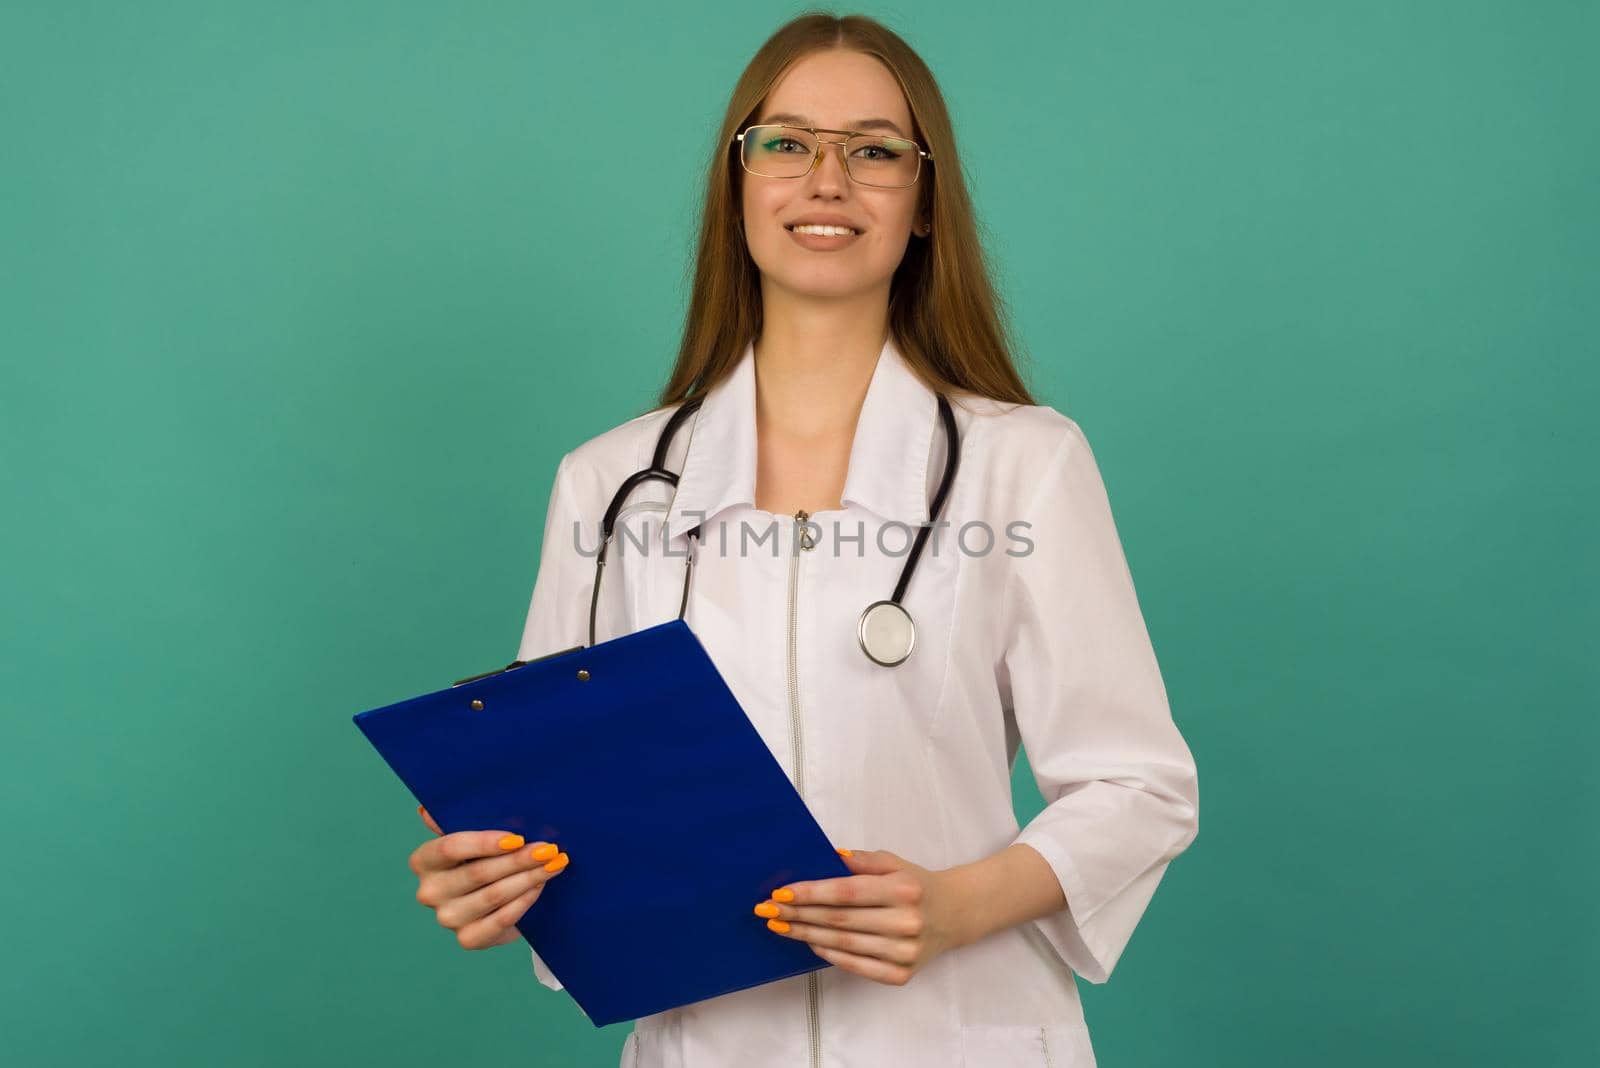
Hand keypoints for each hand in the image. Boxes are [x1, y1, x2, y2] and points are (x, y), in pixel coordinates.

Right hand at [409, 805, 569, 949]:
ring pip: (494, 895)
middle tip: (549, 849)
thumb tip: (426, 811)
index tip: (517, 838)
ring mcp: (447, 918)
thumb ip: (453, 822)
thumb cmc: (481, 857)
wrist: (492, 900)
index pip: (450, 848)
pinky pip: (502, 919)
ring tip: (554, 863)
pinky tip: (540, 886)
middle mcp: (430, 892)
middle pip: (478, 872)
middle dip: (518, 859)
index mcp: (423, 861)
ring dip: (529, 878)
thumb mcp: (471, 836)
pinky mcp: (468, 939)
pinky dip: (524, 900)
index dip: (485, 843)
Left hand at [753, 849, 967, 985]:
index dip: (810, 893)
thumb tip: (829, 858)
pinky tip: (811, 944)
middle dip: (799, 915)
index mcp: (903, 889)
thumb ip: (863, 861)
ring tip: (781, 927)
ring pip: (844, 944)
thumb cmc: (917, 885)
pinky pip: (858, 966)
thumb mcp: (895, 863)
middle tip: (768, 911)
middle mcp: (906, 921)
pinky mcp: (902, 974)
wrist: (956, 914)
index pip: (846, 892)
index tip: (780, 894)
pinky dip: (831, 955)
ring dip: (807, 935)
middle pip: (840, 920)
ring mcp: (905, 952)